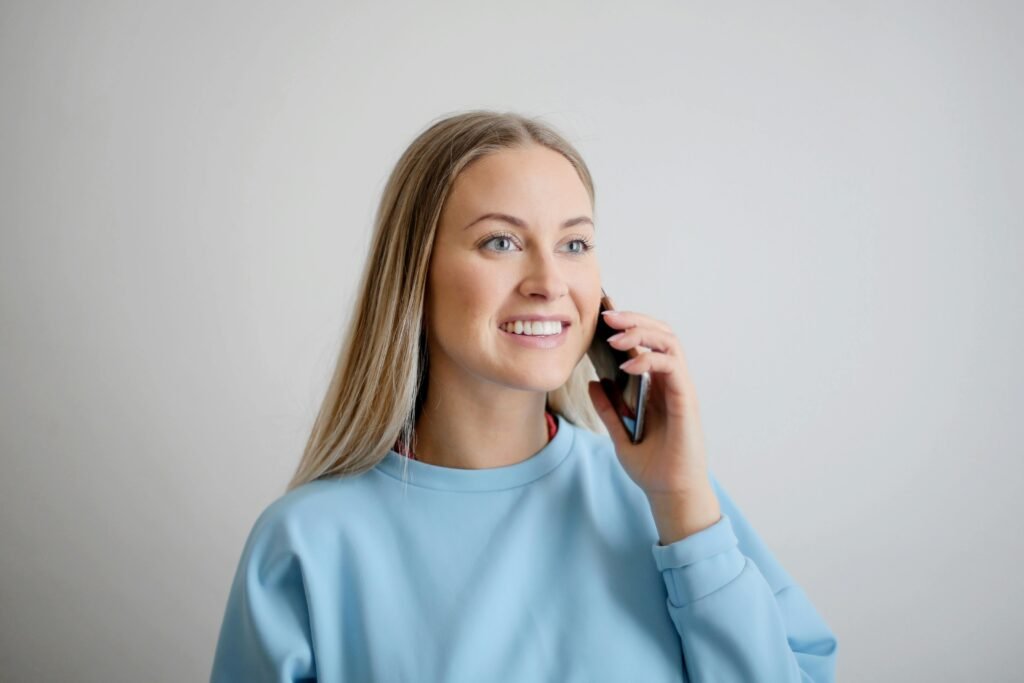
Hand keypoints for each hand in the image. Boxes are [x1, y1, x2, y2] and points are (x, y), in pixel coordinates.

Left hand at [586, 309, 720, 541]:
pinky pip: (672, 367)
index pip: (648, 342)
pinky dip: (650, 359)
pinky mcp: (686, 400)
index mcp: (658, 386)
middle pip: (661, 333)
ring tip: (615, 336)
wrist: (670, 494)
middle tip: (606, 316)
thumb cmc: (652, 466)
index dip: (629, 325)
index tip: (602, 317)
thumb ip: (608, 408)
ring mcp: (681, 389)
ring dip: (641, 333)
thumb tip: (592, 382)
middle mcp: (672, 382)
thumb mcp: (619, 434)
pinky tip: (628, 364)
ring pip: (669, 342)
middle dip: (634, 319)